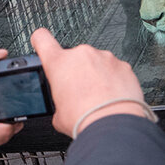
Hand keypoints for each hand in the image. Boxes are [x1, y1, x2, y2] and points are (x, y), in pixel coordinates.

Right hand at [30, 28, 150, 136]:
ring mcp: (104, 58)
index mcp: (59, 63)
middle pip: (73, 58)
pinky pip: (114, 70)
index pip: (43, 39)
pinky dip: (113, 81)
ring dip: (96, 76)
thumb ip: (59, 100)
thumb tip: (66, 104)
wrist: (112, 125)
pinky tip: (112, 97)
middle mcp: (82, 55)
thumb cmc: (84, 119)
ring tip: (98, 98)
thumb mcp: (58, 114)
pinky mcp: (123, 66)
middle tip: (80, 92)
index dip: (40, 41)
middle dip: (76, 72)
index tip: (41, 43)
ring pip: (96, 63)